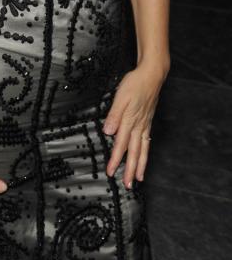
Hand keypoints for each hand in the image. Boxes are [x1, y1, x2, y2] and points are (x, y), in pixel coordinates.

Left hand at [103, 61, 167, 187]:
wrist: (152, 75)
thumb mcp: (120, 96)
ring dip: (140, 165)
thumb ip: (114, 114)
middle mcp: (138, 126)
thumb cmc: (135, 83)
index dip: (116, 159)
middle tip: (127, 185)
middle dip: (130, 170)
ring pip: (142, 149)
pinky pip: (147, 142)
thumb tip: (108, 131)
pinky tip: (145, 158)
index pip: (121, 145)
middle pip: (134, 152)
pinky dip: (146, 153)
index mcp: (130, 121)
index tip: (111, 172)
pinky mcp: (148, 121)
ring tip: (139, 179)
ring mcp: (145, 125)